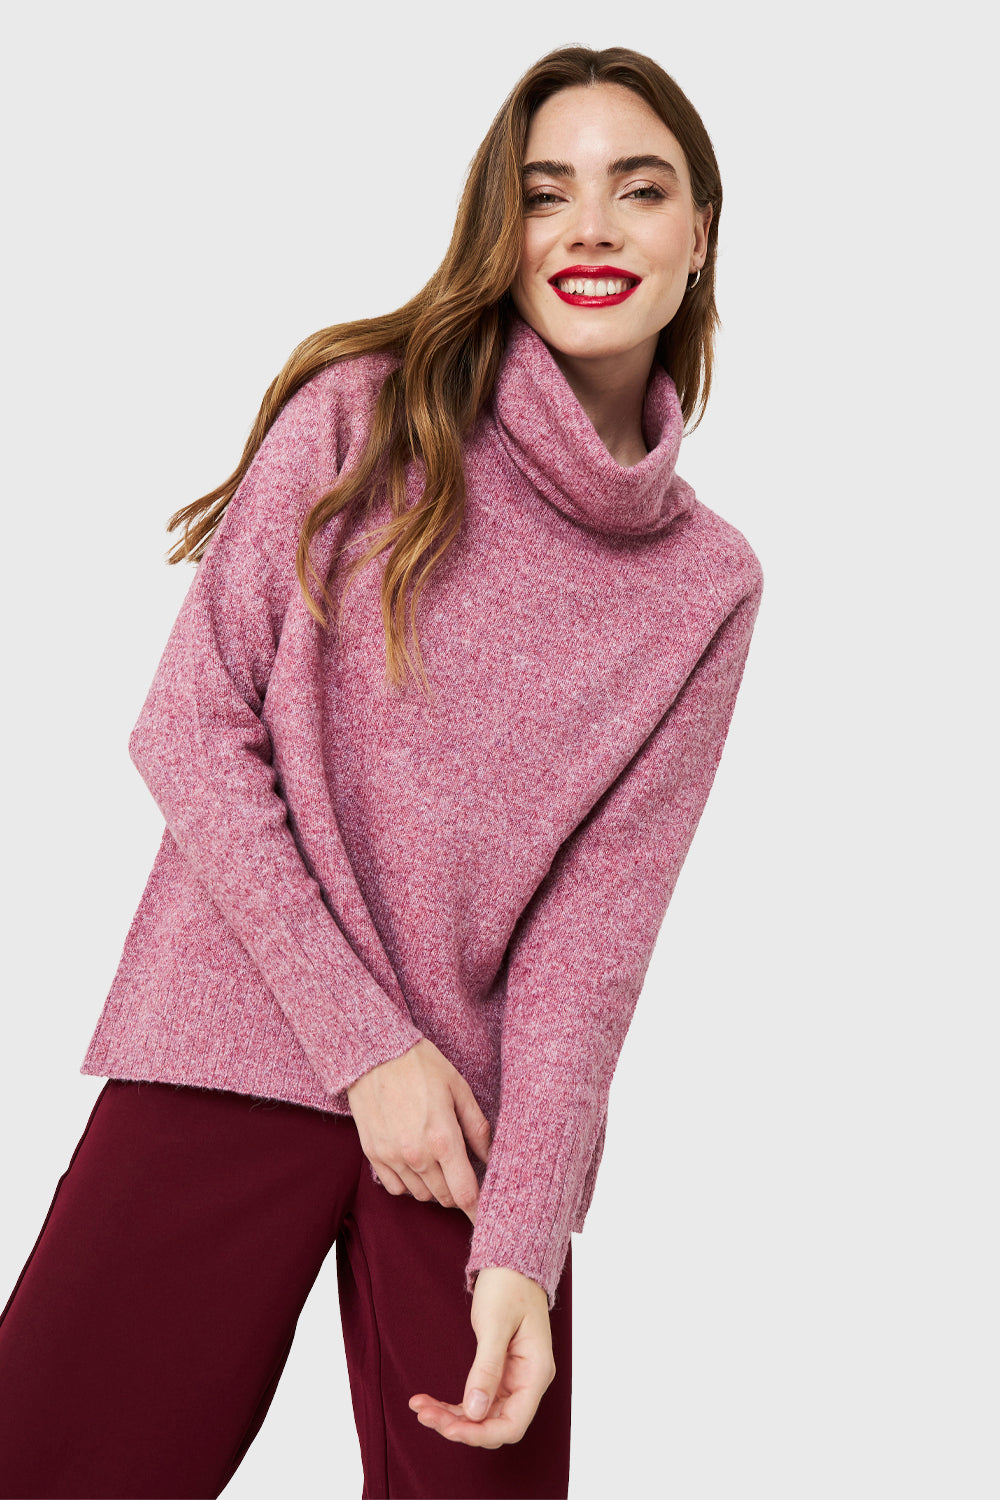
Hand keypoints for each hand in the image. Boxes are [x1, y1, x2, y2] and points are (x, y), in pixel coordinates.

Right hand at [346, 1038, 491, 1222]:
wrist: (372, 1054)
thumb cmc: (420, 1065)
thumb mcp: (458, 1088)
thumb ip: (477, 1127)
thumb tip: (490, 1157)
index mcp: (443, 1138)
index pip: (465, 1193)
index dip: (478, 1211)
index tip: (487, 1219)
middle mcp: (417, 1155)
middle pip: (445, 1198)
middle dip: (458, 1193)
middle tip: (463, 1175)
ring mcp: (392, 1157)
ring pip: (421, 1195)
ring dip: (434, 1187)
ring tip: (438, 1162)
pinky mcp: (373, 1155)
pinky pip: (395, 1188)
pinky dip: (408, 1183)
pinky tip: (415, 1163)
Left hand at [408, 1266, 554, 1447]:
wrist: (511, 1262)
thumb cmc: (508, 1286)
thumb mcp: (495, 1324)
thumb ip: (487, 1368)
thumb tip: (474, 1412)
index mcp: (536, 1373)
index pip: (512, 1424)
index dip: (480, 1433)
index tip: (449, 1429)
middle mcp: (527, 1382)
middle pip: (494, 1424)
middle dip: (459, 1425)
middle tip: (424, 1414)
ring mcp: (513, 1380)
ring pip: (482, 1415)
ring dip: (451, 1417)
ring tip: (420, 1408)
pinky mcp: (499, 1373)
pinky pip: (476, 1399)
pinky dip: (453, 1404)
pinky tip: (429, 1402)